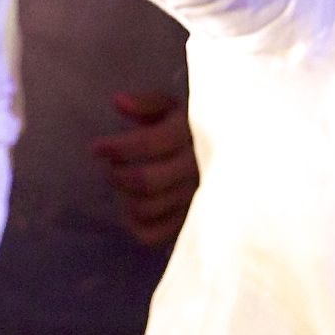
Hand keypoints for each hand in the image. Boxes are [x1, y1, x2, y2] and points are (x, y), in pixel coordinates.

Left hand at [91, 91, 200, 249]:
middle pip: (145, 181)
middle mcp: (195, 170)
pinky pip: (153, 233)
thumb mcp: (177, 108)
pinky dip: (134, 223)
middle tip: (109, 167)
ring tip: (121, 185)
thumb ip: (148, 103)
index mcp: (191, 137)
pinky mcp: (190, 222)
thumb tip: (118, 101)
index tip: (96, 147)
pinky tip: (131, 208)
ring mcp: (194, 200)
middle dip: (117, 174)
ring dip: (124, 197)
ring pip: (147, 208)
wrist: (237, 156)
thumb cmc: (196, 129)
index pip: (148, 145)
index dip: (116, 148)